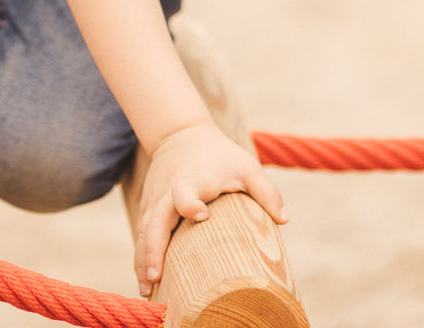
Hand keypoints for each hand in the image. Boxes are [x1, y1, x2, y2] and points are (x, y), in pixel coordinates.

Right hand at [133, 123, 286, 296]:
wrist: (179, 133)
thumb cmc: (219, 155)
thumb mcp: (246, 166)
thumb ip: (266, 191)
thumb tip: (284, 221)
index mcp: (194, 179)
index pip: (186, 190)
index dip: (190, 203)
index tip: (199, 215)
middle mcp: (169, 190)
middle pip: (155, 221)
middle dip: (153, 249)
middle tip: (155, 278)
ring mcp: (154, 199)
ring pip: (143, 231)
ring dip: (142, 259)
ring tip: (145, 290)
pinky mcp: (147, 206)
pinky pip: (141, 233)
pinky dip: (139, 256)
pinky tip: (143, 281)